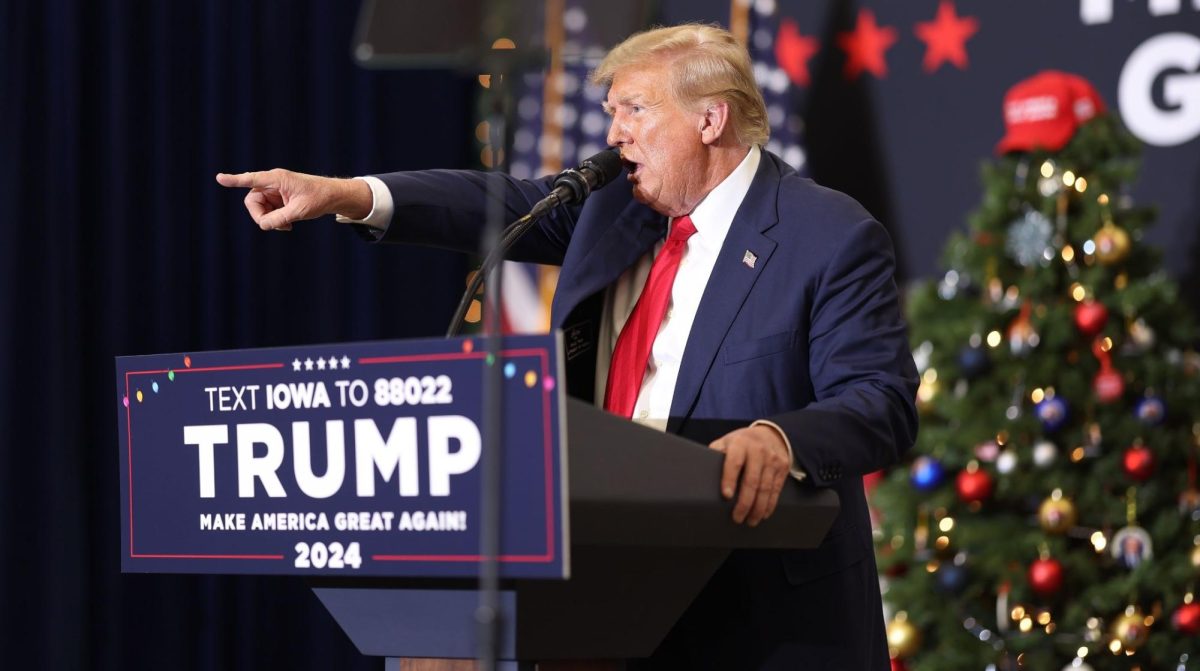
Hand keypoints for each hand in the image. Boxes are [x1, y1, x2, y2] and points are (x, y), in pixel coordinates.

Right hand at [214, 169, 371, 230]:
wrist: (333, 197)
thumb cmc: (318, 198)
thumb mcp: (299, 211)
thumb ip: (279, 218)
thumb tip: (263, 225)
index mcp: (277, 179)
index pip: (252, 179)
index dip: (235, 180)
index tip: (219, 178)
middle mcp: (273, 182)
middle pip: (252, 200)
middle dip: (259, 215)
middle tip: (273, 226)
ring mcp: (275, 190)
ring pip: (259, 207)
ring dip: (269, 219)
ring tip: (287, 226)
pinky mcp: (278, 198)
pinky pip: (268, 210)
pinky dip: (274, 219)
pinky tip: (288, 225)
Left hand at [709, 425, 790, 525]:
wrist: (770, 434)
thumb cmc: (742, 443)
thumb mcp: (726, 441)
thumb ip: (716, 453)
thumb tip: (701, 471)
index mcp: (740, 444)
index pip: (734, 462)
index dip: (729, 479)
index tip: (726, 496)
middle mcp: (758, 451)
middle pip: (751, 481)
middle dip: (744, 503)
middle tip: (737, 518)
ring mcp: (772, 459)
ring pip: (765, 488)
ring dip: (758, 508)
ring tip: (750, 521)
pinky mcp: (783, 468)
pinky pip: (776, 489)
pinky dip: (770, 504)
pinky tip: (763, 514)